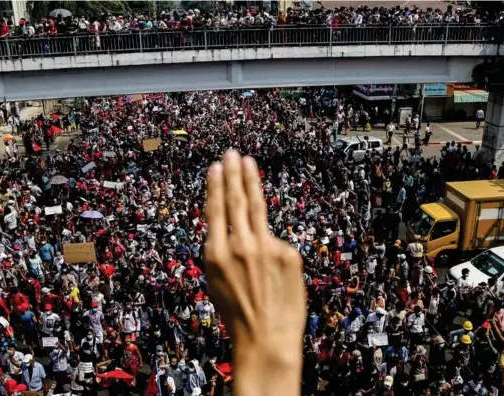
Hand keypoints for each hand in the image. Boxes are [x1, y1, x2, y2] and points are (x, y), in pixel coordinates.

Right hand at [204, 151, 304, 395]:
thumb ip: (222, 251)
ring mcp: (267, 247)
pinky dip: (272, 247)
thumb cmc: (237, 316)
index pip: (216, 210)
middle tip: (232, 154)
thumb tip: (233, 227)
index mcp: (215, 254)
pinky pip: (276, 242)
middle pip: (237, 200)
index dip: (216, 186)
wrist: (266, 339)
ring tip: (248, 163)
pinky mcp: (288, 253)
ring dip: (252, 182)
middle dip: (233, 174)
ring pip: (258, 208)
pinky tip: (270, 266)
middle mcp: (240, 245)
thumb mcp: (216, 282)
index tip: (216, 167)